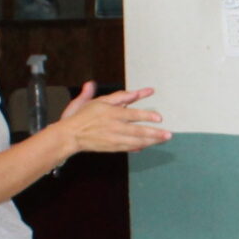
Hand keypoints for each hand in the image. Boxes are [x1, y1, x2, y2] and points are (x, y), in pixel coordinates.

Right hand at [52, 84, 170, 155]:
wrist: (70, 136)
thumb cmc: (81, 116)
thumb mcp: (96, 102)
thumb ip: (114, 96)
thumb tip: (128, 90)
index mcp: (111, 113)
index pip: (133, 114)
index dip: (147, 116)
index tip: (159, 118)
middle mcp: (114, 127)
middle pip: (138, 131)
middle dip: (155, 133)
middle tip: (168, 134)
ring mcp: (114, 139)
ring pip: (136, 141)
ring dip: (151, 141)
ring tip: (162, 140)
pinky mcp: (112, 147)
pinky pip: (128, 148)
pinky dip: (138, 147)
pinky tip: (146, 146)